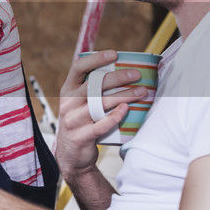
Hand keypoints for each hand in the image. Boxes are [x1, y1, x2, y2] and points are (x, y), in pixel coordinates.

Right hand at [54, 50, 147, 178]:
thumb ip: (93, 90)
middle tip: (136, 74)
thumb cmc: (82, 123)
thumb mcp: (79, 104)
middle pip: (93, 85)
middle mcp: (68, 103)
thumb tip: (124, 70)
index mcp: (67, 91)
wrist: (71, 155)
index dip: (96, 59)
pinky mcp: (81, 136)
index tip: (114, 54)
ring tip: (142, 91)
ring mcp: (73, 120)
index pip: (78, 68)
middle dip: (117, 77)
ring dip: (124, 96)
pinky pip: (101, 124)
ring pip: (100, 104)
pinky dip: (115, 116)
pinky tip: (127, 109)